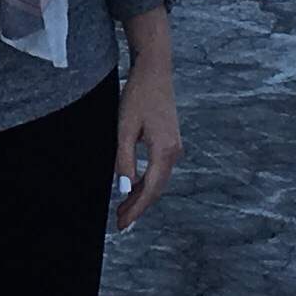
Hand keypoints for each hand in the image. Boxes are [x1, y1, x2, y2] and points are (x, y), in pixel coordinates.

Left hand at [112, 14, 181, 231]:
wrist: (155, 70)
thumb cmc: (138, 96)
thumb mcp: (124, 128)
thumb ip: (124, 159)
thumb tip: (123, 189)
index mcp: (164, 151)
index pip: (150, 190)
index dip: (136, 210)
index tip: (122, 225)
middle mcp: (174, 152)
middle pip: (156, 189)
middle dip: (138, 207)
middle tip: (120, 223)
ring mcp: (175, 147)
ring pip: (158, 181)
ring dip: (141, 196)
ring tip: (123, 210)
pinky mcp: (170, 142)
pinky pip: (159, 170)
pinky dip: (146, 182)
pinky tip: (133, 186)